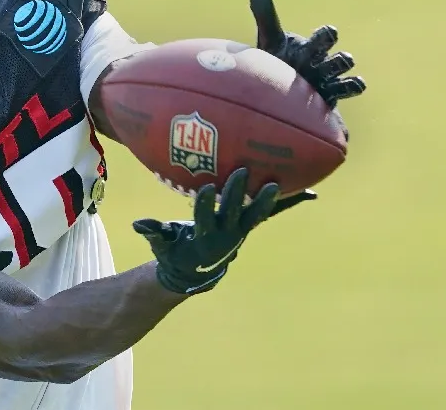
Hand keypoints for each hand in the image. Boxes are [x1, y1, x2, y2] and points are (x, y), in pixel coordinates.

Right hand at [133, 168, 279, 294]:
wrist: (196, 274)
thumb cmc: (175, 255)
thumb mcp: (162, 247)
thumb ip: (153, 234)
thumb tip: (138, 224)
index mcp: (203, 239)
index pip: (204, 220)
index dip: (204, 205)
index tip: (205, 187)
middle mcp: (225, 236)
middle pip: (232, 212)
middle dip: (236, 193)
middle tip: (241, 170)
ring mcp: (239, 232)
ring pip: (254, 215)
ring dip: (265, 200)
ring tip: (275, 184)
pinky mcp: (246, 227)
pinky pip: (265, 215)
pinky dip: (284, 204)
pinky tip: (307, 193)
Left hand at [249, 0, 363, 214]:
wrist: (276, 87)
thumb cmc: (277, 59)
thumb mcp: (270, 38)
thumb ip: (266, 14)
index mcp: (312, 49)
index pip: (325, 37)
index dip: (328, 35)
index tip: (327, 34)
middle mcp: (324, 67)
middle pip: (341, 61)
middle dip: (342, 60)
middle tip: (340, 61)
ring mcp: (327, 88)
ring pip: (350, 85)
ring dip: (352, 84)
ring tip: (355, 85)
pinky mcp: (326, 110)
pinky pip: (340, 121)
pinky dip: (343, 128)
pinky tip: (345, 136)